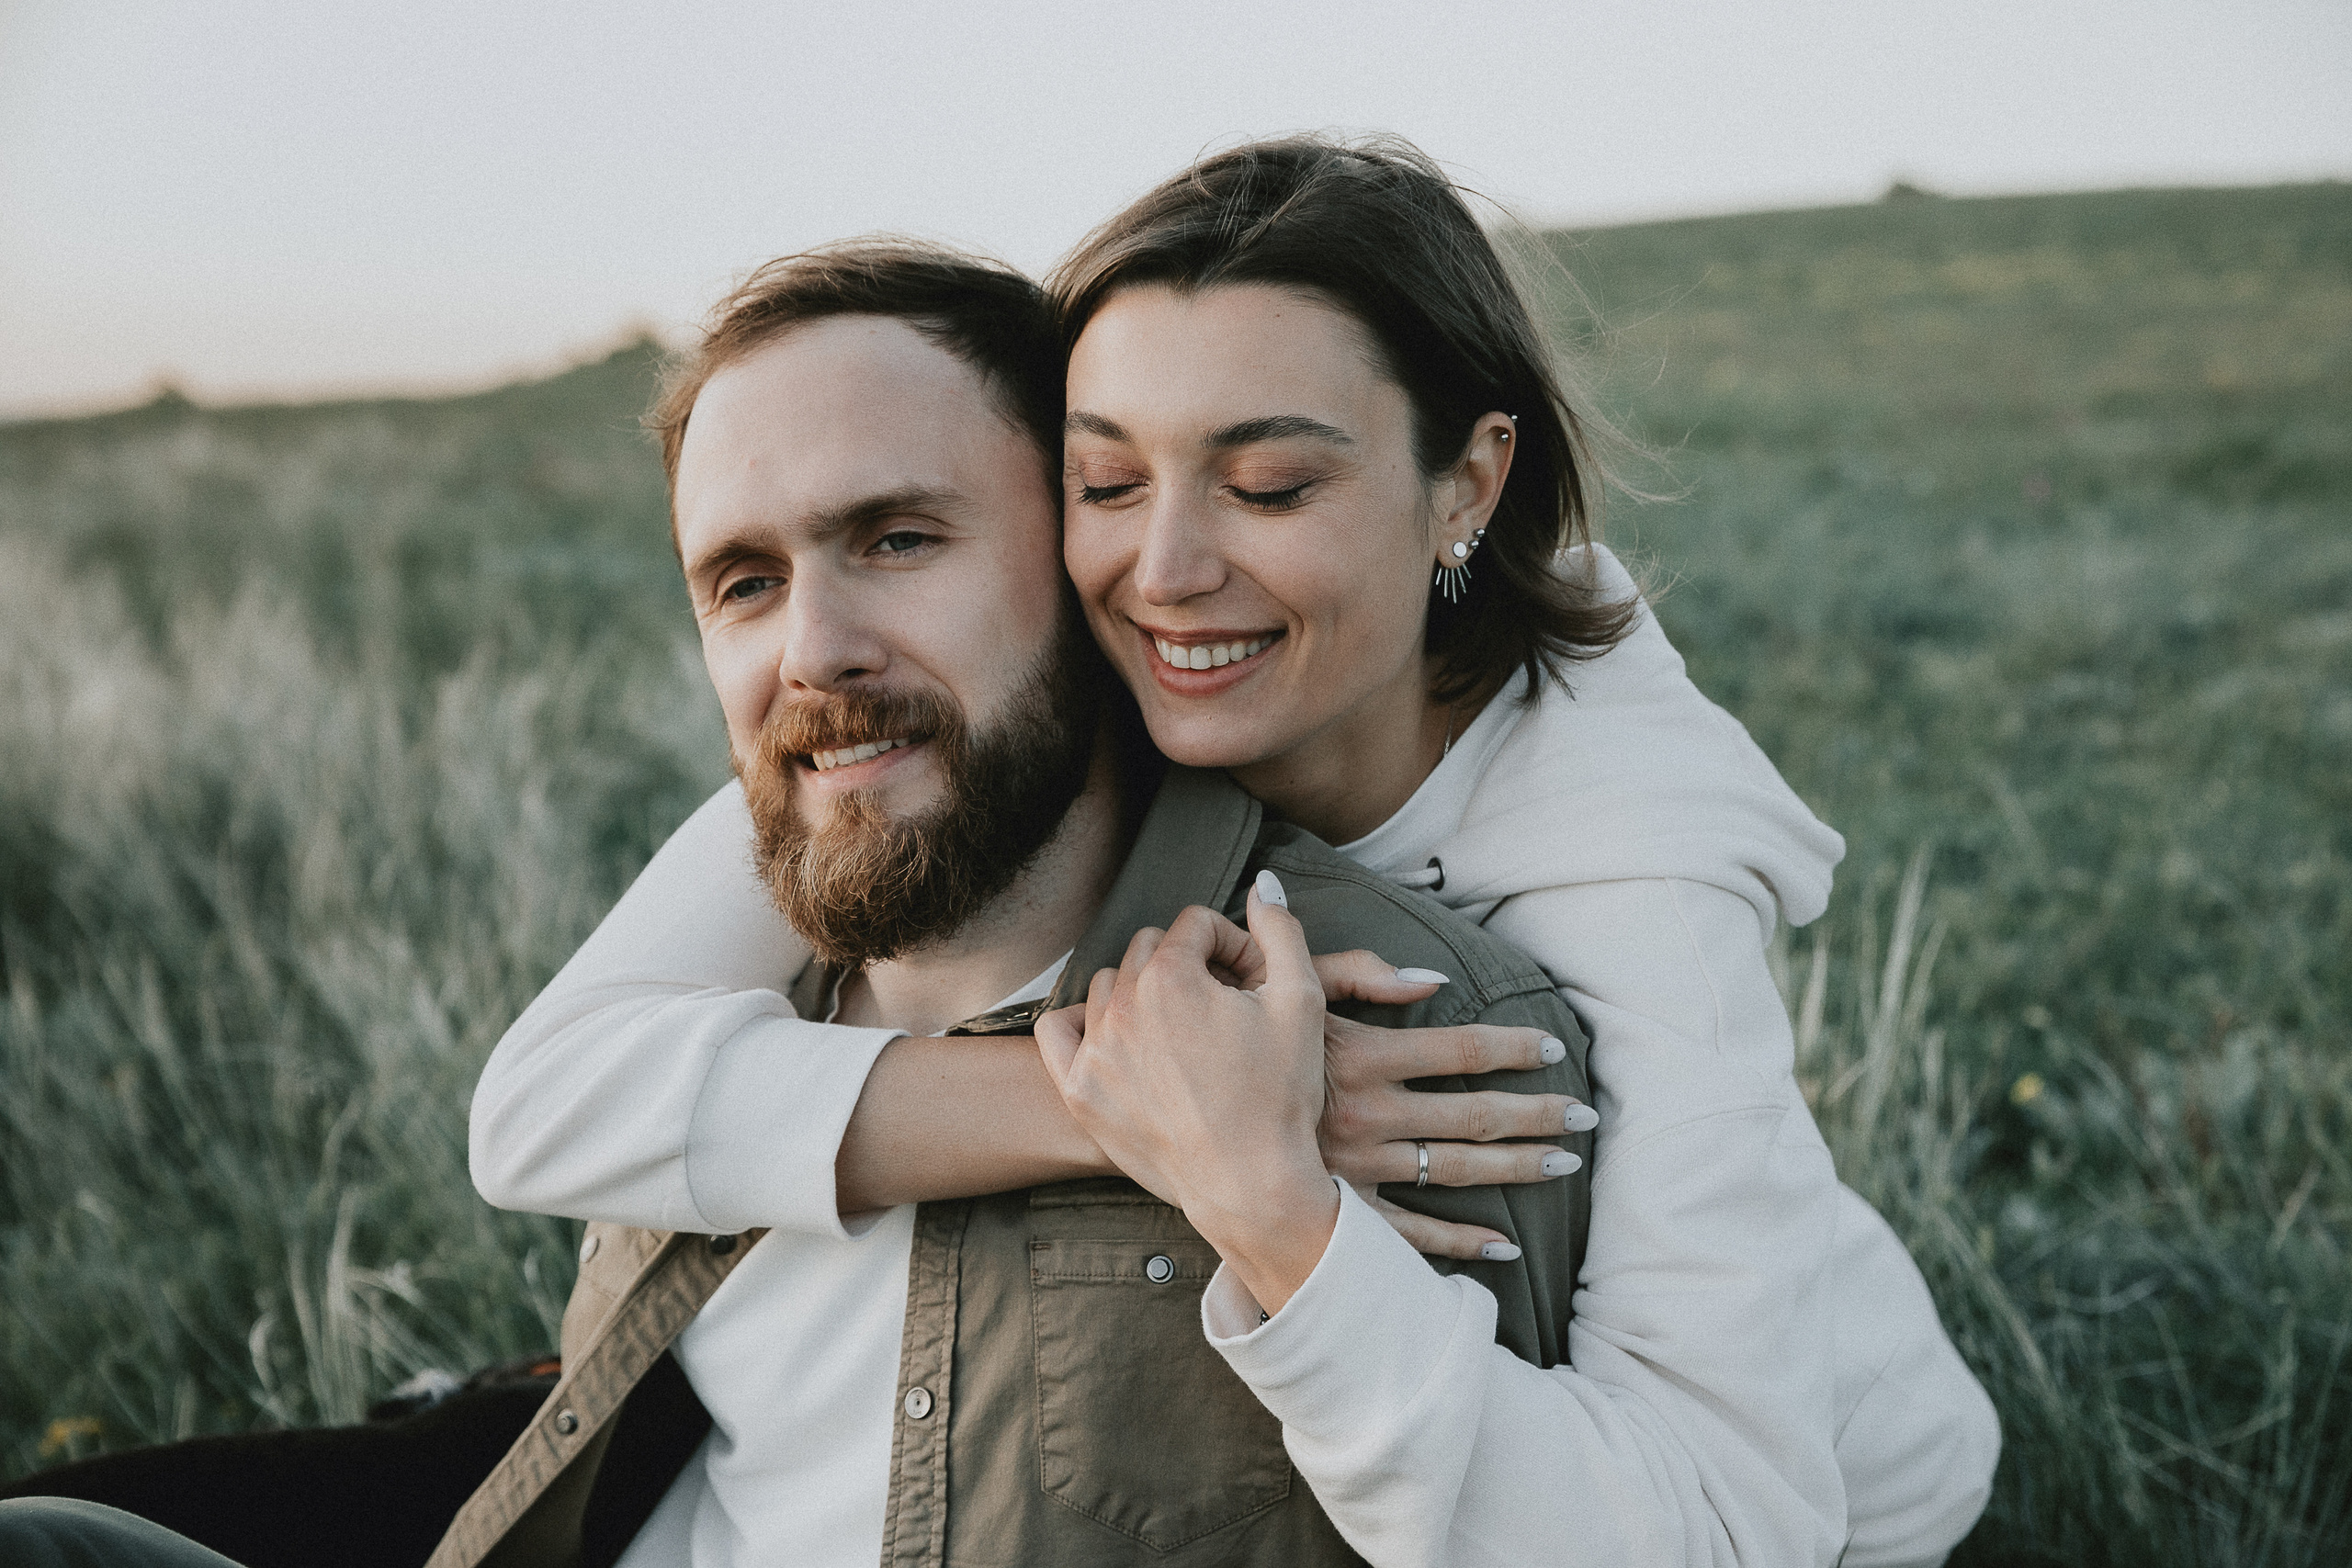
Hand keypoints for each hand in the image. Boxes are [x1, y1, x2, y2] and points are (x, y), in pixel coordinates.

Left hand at [1037, 873, 1339, 1313]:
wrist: (1251, 1186)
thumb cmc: (1281, 1096)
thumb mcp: (1302, 1001)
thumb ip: (1281, 930)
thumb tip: (1263, 882)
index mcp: (1172, 976)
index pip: (1194, 924)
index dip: (1232, 946)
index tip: (1253, 982)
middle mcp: (1123, 1005)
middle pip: (1148, 949)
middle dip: (1187, 966)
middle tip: (1222, 1008)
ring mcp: (1094, 1050)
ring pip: (1107, 986)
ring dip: (1141, 994)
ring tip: (1181, 1031)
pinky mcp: (1078, 1091)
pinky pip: (1058, 1029)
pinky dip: (1083, 1024)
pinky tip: (1118, 1038)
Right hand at [1138, 910, 1597, 1261]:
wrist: (1162, 1118)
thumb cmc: (1224, 1043)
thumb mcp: (1282, 992)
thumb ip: (1357, 974)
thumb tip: (1430, 978)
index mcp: (1360, 1059)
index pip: (1460, 1051)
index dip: (1512, 1047)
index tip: (1553, 1045)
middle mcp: (1367, 1118)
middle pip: (1472, 1117)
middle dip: (1535, 1115)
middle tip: (1586, 1115)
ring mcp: (1356, 1171)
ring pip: (1454, 1172)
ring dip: (1515, 1168)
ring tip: (1565, 1163)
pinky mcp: (1337, 1211)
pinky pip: (1410, 1235)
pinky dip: (1460, 1243)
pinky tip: (1504, 1246)